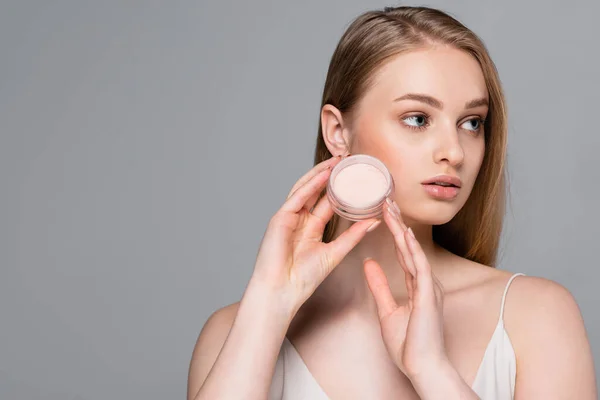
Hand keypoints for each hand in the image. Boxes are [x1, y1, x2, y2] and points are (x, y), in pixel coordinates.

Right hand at [250, 155, 379, 315]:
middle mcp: (299, 220)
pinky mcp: (280, 218)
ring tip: (337, 161)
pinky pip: (297, 197)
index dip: (341, 188)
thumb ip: (353, 236)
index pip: (327, 202)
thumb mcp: (335, 252)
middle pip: (316, 191)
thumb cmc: (303, 278)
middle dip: (330, 175)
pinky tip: (323, 175)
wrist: (283, 291)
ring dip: (320, 174)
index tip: (356, 176)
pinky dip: (310, 185)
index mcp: (311, 229)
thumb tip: (374, 221)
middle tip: (347, 160)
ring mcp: (289, 217)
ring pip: (305, 189)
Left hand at [363, 198, 447, 379]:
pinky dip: (412, 250)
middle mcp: (424, 282)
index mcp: (416, 285)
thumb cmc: (409, 345)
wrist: (423, 367)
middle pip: (407, 247)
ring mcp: (428, 287)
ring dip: (401, 229)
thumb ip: (380, 286)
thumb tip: (369, 264)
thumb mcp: (388, 310)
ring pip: (413, 251)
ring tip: (391, 207)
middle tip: (386, 200)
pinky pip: (420, 267)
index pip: (402, 252)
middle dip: (396, 223)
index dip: (393, 233)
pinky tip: (403, 233)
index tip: (384, 213)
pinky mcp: (428, 296)